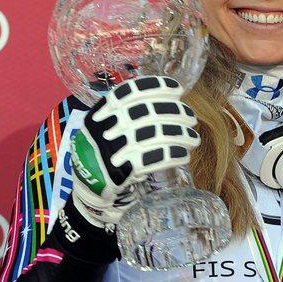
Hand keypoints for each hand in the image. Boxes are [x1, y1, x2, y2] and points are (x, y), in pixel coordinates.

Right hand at [70, 76, 199, 228]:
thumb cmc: (103, 157)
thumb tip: (168, 100)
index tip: (177, 89)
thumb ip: (127, 114)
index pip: (129, 92)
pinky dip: (173, 154)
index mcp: (100, 114)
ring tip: (194, 138)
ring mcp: (112, 149)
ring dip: (180, 134)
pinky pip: (155, 158)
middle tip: (191, 118)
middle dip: (176, 112)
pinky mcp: (122, 172)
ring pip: (155, 134)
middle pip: (148, 112)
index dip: (156, 87)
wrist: (88, 194)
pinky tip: (184, 155)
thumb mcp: (105, 129)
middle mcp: (104, 128)